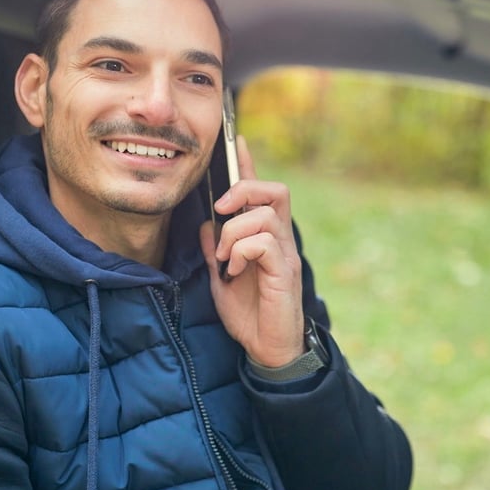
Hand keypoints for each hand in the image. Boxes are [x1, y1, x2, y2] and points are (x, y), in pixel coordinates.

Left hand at [199, 136, 305, 366]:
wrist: (266, 348)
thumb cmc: (248, 313)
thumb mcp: (221, 278)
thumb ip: (214, 250)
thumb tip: (205, 224)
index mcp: (264, 238)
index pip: (261, 193)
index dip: (249, 165)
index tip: (237, 140)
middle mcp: (279, 240)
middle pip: (274, 190)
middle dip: (244, 190)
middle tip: (222, 211)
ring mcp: (284, 255)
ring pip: (263, 216)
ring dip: (233, 233)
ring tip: (224, 258)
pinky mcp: (284, 272)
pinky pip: (263, 242)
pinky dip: (241, 252)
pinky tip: (234, 271)